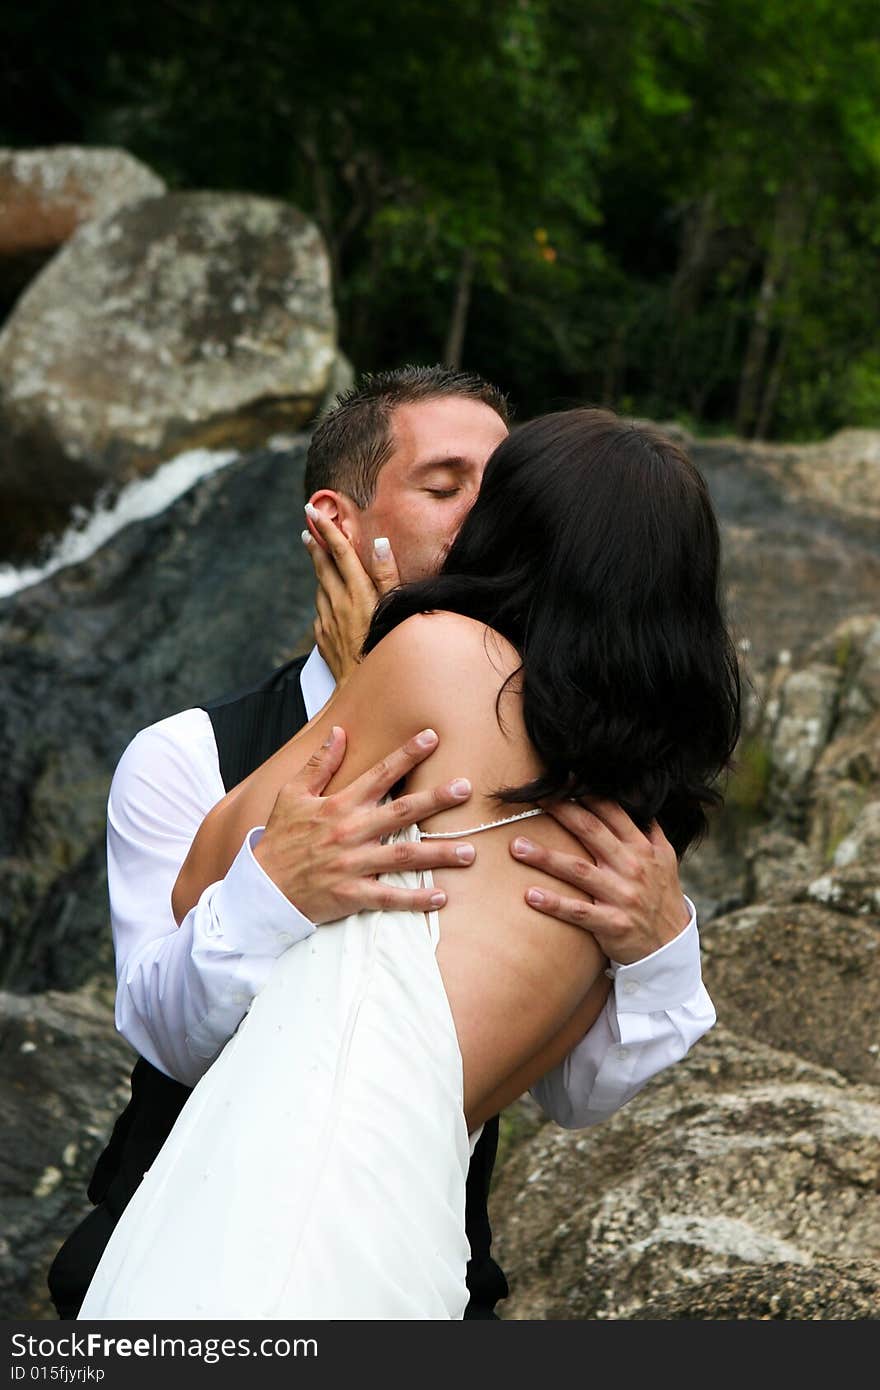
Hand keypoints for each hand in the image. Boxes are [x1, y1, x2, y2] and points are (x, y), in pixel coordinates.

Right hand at [254, 726, 476, 921]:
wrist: (261, 889)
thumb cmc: (280, 840)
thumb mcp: (292, 795)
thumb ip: (319, 764)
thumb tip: (339, 732)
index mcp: (338, 806)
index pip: (379, 774)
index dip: (406, 754)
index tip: (432, 737)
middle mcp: (350, 833)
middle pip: (401, 812)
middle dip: (436, 799)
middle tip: (465, 789)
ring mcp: (352, 865)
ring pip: (404, 857)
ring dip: (439, 854)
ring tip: (470, 852)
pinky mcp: (351, 895)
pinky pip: (389, 898)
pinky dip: (415, 899)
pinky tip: (440, 897)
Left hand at [303, 506, 399, 683]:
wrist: (362, 689)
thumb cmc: (386, 649)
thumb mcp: (393, 610)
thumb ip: (388, 576)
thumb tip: (380, 543)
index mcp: (358, 593)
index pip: (340, 552)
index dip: (327, 530)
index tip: (314, 512)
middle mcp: (339, 603)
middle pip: (323, 566)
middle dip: (316, 544)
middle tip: (309, 528)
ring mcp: (328, 620)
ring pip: (321, 587)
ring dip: (319, 570)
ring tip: (318, 557)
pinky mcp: (323, 636)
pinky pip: (321, 610)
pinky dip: (324, 598)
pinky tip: (328, 599)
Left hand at [509, 799, 689, 963]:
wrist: (670, 946)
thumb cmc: (661, 897)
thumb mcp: (665, 859)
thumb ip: (649, 831)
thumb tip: (636, 800)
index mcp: (642, 848)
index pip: (612, 812)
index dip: (586, 794)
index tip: (561, 782)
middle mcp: (632, 867)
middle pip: (591, 832)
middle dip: (562, 812)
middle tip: (534, 799)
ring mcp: (622, 895)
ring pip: (578, 870)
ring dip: (546, 857)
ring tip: (517, 847)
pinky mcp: (613, 923)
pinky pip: (579, 912)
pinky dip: (555, 903)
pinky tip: (530, 895)